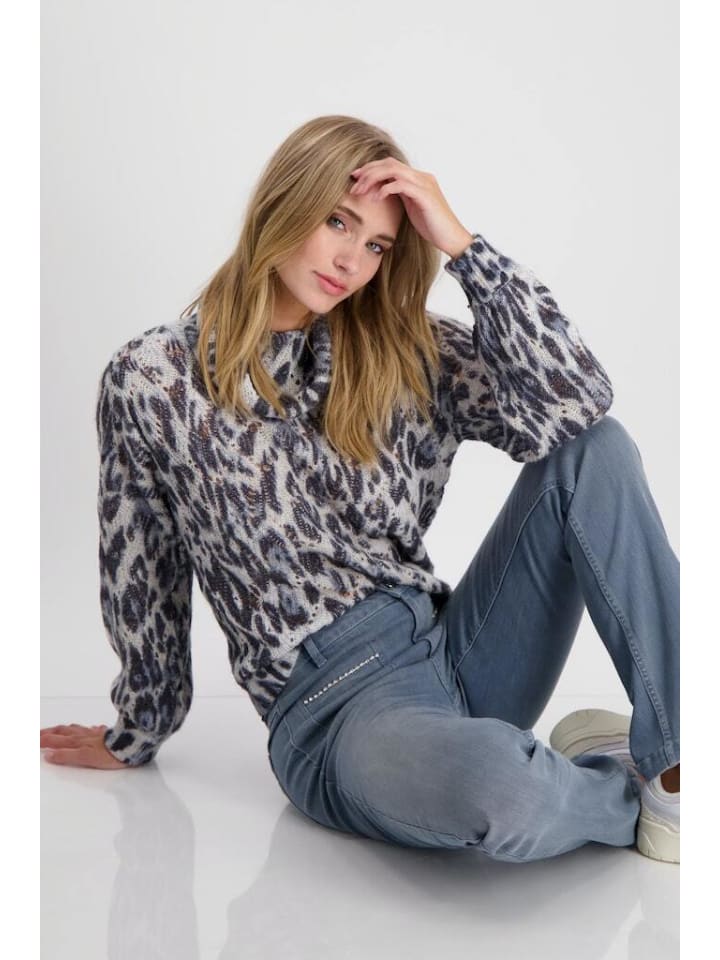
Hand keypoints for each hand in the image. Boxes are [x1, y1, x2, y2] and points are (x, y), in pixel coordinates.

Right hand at [40, 723, 126, 769]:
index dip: (42, 740)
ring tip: (56, 729)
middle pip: (62, 732)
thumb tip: (48, 754)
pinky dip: (85, 729)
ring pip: (75, 729)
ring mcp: (95, 733)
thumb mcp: (84, 758)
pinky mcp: (106, 734)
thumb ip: (65, 756)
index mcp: (77, 741)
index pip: (54, 739)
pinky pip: (92, 729)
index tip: (31, 740)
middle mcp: (84, 735)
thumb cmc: (109, 753)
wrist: (131, 744)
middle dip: (48, 733)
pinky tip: (89, 729)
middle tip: (37, 734)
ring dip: (63, 729)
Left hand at [349, 158, 473, 258]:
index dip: (371, 169)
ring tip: (360, 191)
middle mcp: (422, 177)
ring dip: (373, 179)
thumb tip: (383, 193)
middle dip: (368, 172)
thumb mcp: (412, 208)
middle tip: (353, 184)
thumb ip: (401, 196)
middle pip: (389, 163)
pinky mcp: (425, 196)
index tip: (355, 178)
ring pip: (393, 170)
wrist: (452, 238)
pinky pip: (401, 185)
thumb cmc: (433, 227)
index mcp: (418, 179)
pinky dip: (385, 189)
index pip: (391, 165)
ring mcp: (424, 184)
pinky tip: (376, 198)